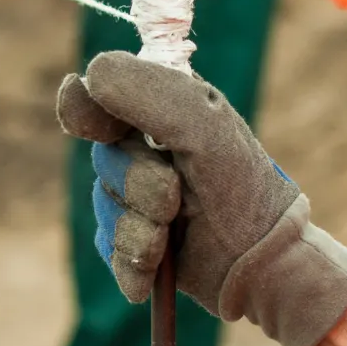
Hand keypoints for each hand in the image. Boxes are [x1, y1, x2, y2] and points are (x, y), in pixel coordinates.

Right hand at [56, 51, 346, 345]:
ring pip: (104, 206)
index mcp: (160, 111)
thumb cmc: (241, 186)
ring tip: (174, 234)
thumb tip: (87, 76)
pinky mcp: (132, 243)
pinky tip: (156, 269)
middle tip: (176, 196)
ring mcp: (136, 198)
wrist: (263, 262)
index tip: (89, 124)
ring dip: (139, 226)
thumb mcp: (202, 127)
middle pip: (102, 158)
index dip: (84, 108)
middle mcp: (144, 151)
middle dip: (137, 184)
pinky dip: (131, 261)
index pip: (97, 96)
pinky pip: (107, 248)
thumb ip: (148, 94)